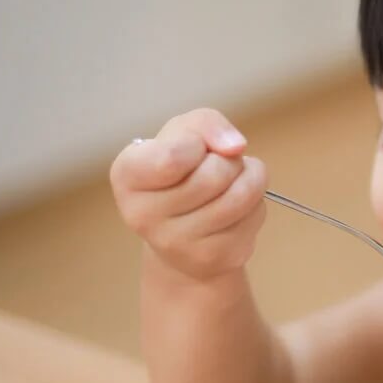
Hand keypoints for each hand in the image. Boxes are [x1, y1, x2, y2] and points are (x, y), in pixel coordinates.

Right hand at [110, 109, 267, 280]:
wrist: (183, 234)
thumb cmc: (181, 171)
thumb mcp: (183, 133)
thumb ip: (205, 123)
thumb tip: (235, 146)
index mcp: (127, 176)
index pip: (173, 157)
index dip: (198, 144)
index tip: (195, 148)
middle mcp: (143, 215)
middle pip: (214, 175)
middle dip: (229, 161)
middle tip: (219, 166)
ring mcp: (178, 243)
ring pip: (240, 195)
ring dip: (250, 177)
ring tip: (234, 180)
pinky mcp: (213, 258)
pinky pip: (253, 216)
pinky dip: (256, 202)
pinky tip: (236, 208)